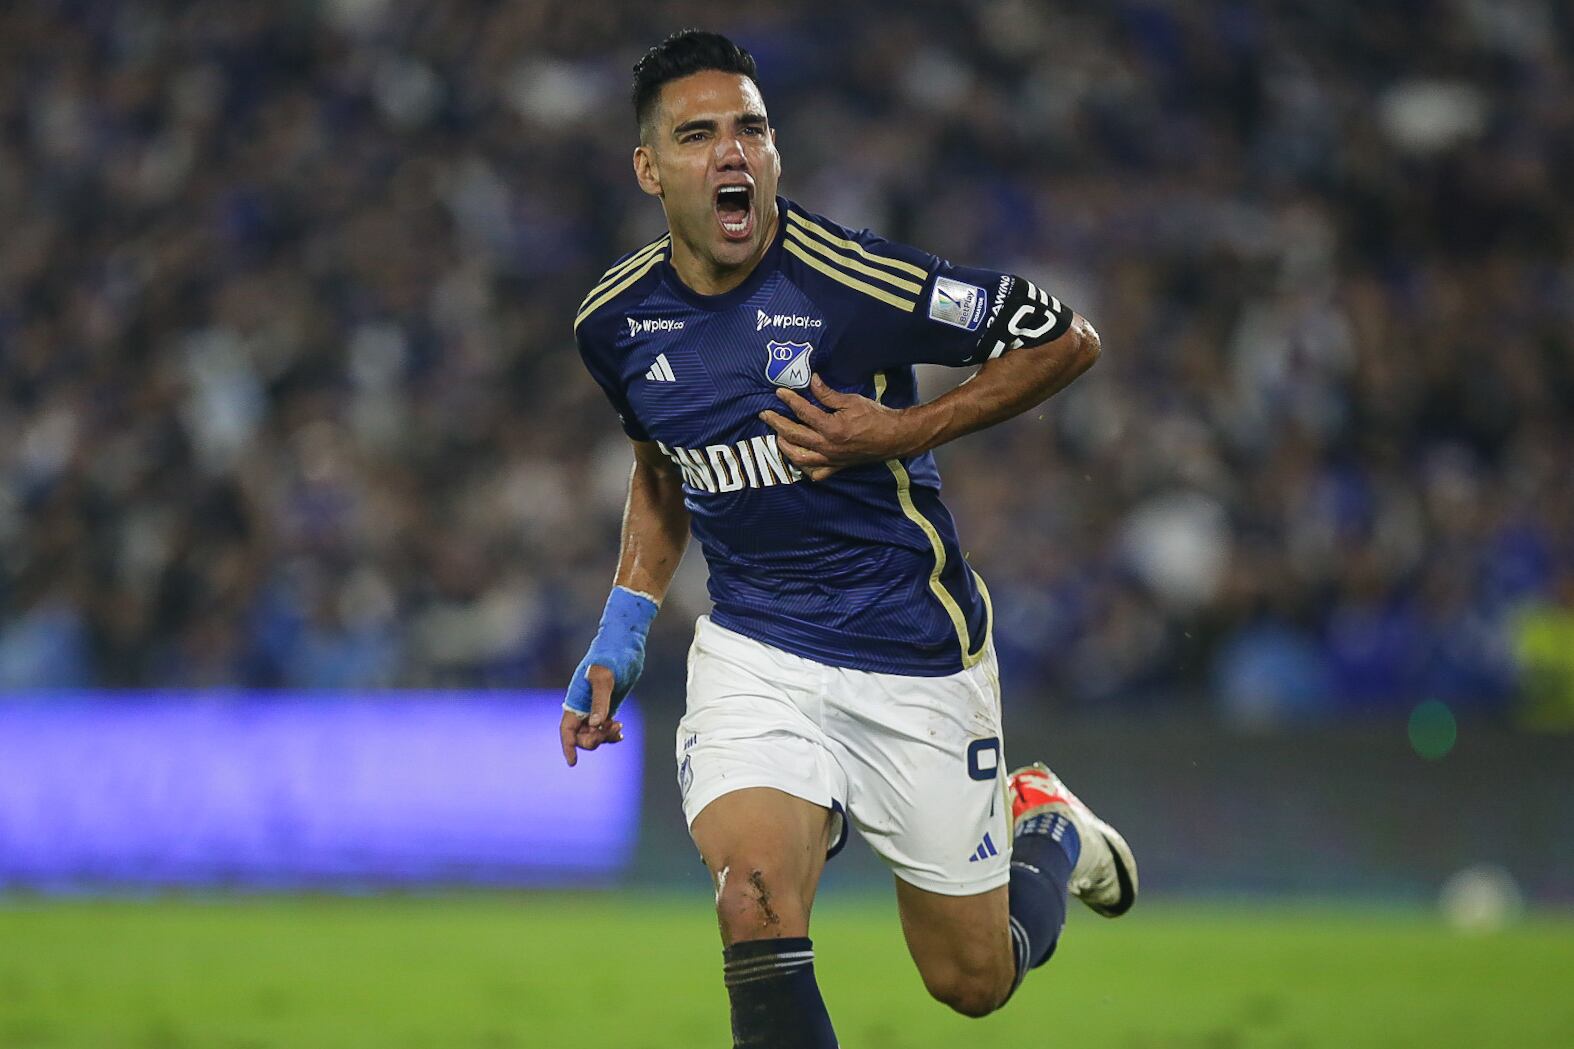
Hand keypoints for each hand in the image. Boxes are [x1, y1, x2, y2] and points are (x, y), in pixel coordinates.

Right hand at [561, 586, 657, 766]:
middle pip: (582, 736)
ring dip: (605, 737)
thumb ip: (600, 701)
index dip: (568, 746)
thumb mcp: (605, 678)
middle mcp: (583, 705)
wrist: (625, 642)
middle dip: (594, 740)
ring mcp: (596, 705)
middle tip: (613, 729)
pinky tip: (620, 731)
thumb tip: (597, 724)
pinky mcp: (608, 703)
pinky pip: (604, 726)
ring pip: (594, 732)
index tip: (573, 762)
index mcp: (575, 700)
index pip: (567, 730)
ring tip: (619, 729)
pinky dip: (610, 733)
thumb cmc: (612, 656)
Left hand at [758, 374, 920, 480]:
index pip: (803, 412)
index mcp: (831, 428)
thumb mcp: (851, 401)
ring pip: (799, 457)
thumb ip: (827, 394)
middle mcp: (827, 446)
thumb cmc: (874, 417)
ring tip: (777, 436)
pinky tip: (799, 459)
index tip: (779, 392)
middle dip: (776, 423)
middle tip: (765, 414)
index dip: (789, 400)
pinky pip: (816, 472)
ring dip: (785, 446)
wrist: (893, 437)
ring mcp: (831, 459)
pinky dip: (805, 468)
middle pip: (793, 435)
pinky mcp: (836, 467)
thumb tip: (811, 380)